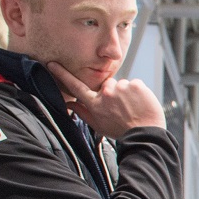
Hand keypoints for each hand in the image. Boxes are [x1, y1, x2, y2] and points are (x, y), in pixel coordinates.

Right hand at [47, 63, 164, 138]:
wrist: (145, 135)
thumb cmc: (121, 131)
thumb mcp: (98, 125)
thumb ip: (82, 112)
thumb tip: (68, 104)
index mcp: (95, 104)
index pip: (75, 86)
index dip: (62, 74)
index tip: (52, 63)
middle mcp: (106, 93)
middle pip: (107, 84)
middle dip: (113, 92)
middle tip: (122, 108)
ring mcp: (121, 88)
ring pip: (122, 84)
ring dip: (126, 93)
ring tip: (132, 108)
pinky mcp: (136, 85)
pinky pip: (135, 84)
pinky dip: (138, 92)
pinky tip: (140, 104)